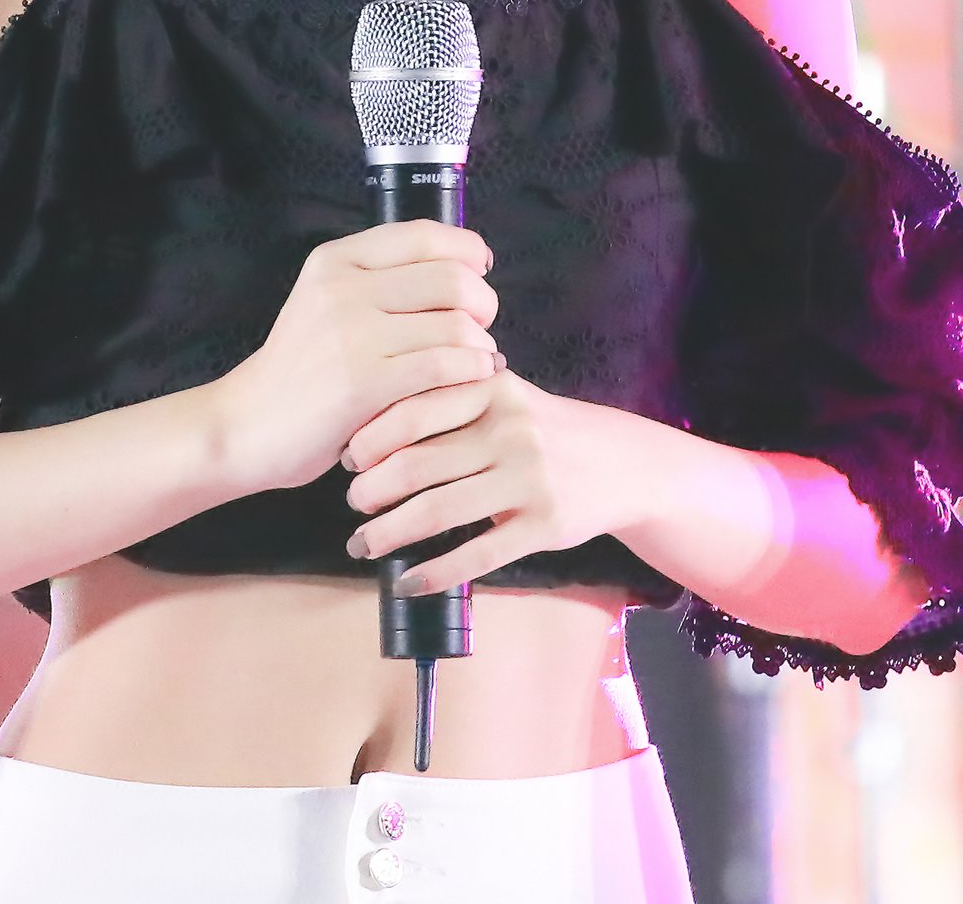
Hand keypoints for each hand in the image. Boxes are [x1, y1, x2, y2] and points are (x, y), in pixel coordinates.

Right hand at [213, 219, 498, 496]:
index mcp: (336, 260)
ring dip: (481, 345)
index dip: (468, 250)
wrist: (247, 425)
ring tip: (476, 359)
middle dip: (484, 303)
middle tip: (481, 326)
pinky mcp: (365, 383)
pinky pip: (445, 366)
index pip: (424, 234)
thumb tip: (471, 270)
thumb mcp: (329, 301)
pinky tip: (472, 380)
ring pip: (455, 324)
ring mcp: (352, 335)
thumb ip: (384, 279)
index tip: (480, 272)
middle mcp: (343, 288)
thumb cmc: (303, 368)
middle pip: (451, 278)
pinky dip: (472, 372)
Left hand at [341, 368, 646, 594]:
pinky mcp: (545, 525)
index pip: (415, 410)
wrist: (623, 463)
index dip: (371, 438)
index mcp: (492, 389)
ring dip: (391, 532)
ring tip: (364, 543)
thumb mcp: (505, 396)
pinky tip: (408, 581)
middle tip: (350, 505)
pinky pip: (478, 554)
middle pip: (419, 464)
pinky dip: (436, 572)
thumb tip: (371, 428)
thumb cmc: (544, 427)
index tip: (346, 459)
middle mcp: (511, 431)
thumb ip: (453, 399)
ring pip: (441, 511)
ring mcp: (530, 479)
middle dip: (373, 490)